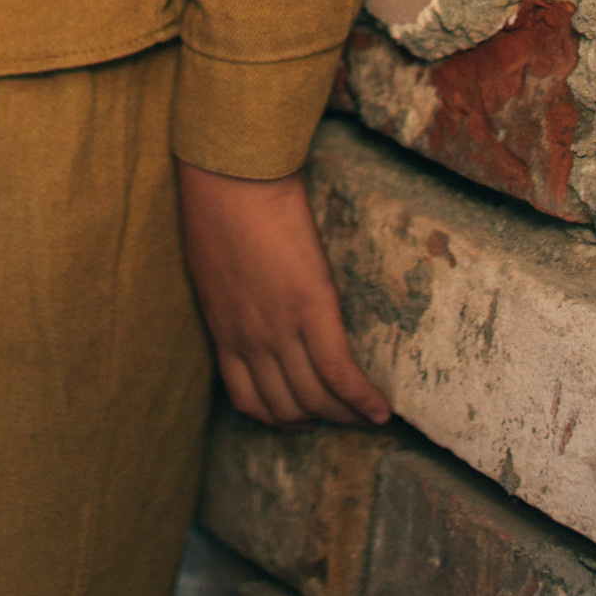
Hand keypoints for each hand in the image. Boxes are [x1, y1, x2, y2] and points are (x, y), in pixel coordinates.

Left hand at [176, 158, 390, 428]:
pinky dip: (362, 399)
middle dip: (316, 420)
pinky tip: (382, 410)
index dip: (280, 417)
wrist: (230, 175)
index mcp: (223, 331)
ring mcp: (279, 329)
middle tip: (341, 416)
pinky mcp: (311, 309)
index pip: (249, 401)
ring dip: (345, 417)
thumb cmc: (216, 204)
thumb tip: (252, 305)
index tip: (301, 415)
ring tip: (368, 417)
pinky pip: (339, 373)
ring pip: (315, 399)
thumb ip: (231, 296)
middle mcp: (250, 341)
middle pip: (286, 407)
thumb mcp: (212, 266)